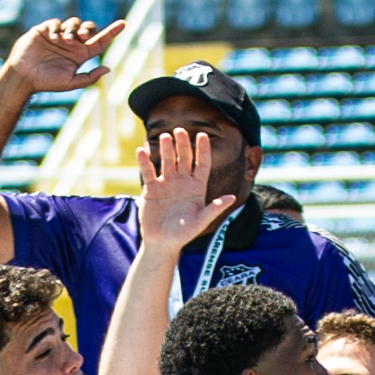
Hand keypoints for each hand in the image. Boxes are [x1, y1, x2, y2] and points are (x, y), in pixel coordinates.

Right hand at [2, 15, 119, 93]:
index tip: (124, 23)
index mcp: (79, 55)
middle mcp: (71, 44)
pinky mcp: (45, 30)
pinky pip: (56, 23)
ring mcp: (58, 36)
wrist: (23, 76)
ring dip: (73, 29)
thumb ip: (89, 77)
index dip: (112, 32)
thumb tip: (108, 69)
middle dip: (89, 29)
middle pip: (88, 28)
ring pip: (74, 23)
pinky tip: (53, 38)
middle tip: (83, 36)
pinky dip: (57, 28)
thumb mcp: (70, 83)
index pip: (99, 41)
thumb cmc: (46, 82)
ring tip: (64, 40)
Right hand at [136, 127, 237, 253]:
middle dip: (183, 145)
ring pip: (167, 162)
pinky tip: (142, 150)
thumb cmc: (183, 234)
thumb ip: (214, 208)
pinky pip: (148, 172)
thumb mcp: (200, 222)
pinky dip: (145, 161)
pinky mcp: (151, 189)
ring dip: (166, 149)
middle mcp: (182, 182)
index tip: (202, 135)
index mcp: (197, 188)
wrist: (162, 243)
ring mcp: (166, 184)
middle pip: (184, 159)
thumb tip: (232, 197)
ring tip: (165, 137)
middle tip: (180, 131)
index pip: (202, 164)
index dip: (202, 150)